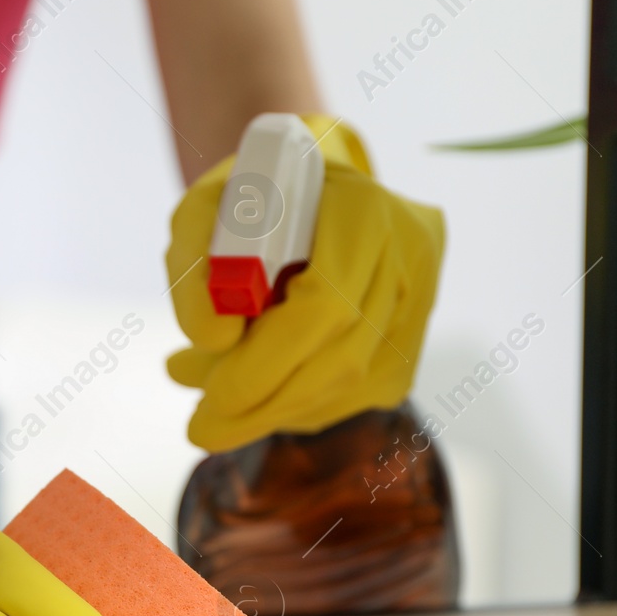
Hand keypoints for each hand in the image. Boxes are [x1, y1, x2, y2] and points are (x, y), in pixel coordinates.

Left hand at [165, 115, 444, 451]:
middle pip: (343, 357)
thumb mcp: (207, 207)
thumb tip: (214, 341)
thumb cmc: (253, 194)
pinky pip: (358, 393)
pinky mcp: (414, 336)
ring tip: (214, 409)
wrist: (316, 186)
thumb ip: (194, 262)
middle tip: (201, 429)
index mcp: (364, 210)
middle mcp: (409, 254)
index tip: (211, 396)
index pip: (326, 305)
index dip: (268, 363)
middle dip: (265, 405)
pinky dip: (300, 406)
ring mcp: (421, 299)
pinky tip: (259, 398)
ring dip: (277, 412)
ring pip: (353, 385)